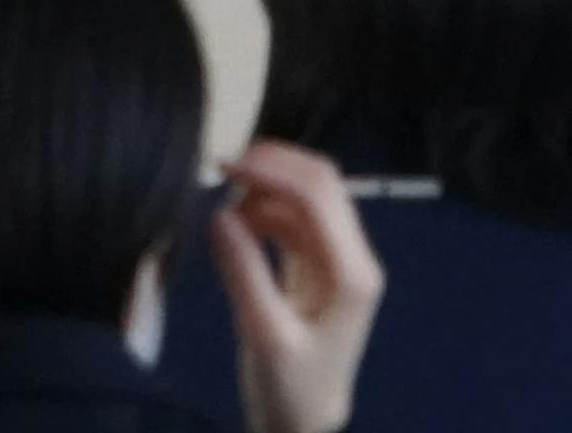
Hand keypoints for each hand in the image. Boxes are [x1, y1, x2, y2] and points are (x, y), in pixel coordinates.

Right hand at [213, 140, 384, 432]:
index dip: (271, 169)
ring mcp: (336, 259)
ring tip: (224, 212)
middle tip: (219, 169)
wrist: (305, 420)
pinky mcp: (317, 264)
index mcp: (351, 273)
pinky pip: (293, 218)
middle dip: (271, 165)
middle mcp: (352, 257)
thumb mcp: (263, 335)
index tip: (221, 165)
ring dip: (264, 188)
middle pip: (320, 183)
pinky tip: (236, 226)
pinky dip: (263, 209)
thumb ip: (244, 273)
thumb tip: (220, 214)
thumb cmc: (290, 385)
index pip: (318, 196)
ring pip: (305, 196)